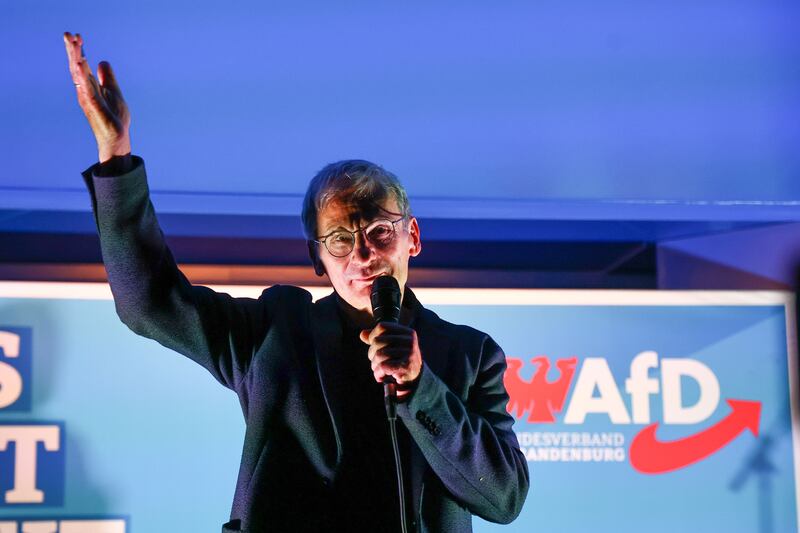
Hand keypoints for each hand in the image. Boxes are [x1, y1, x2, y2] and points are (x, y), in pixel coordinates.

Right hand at [63, 32, 130, 162]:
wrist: (117, 137)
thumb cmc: (114, 117)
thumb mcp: (113, 91)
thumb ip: (107, 78)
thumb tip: (102, 62)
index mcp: (89, 86)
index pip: (81, 64)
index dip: (79, 50)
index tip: (78, 36)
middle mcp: (85, 90)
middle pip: (76, 66)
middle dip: (72, 50)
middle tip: (68, 34)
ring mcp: (88, 98)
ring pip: (79, 75)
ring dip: (75, 59)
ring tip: (72, 44)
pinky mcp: (93, 106)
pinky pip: (86, 89)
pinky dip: (82, 77)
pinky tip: (79, 66)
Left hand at [360, 322, 421, 399]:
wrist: (415, 378)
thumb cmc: (400, 359)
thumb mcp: (391, 346)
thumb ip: (377, 338)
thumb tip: (362, 334)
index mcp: (406, 332)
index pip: (382, 326)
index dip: (372, 336)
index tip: (374, 346)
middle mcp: (409, 340)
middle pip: (377, 341)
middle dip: (371, 354)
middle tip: (376, 362)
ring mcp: (409, 353)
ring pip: (378, 355)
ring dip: (374, 365)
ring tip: (379, 370)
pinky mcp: (406, 365)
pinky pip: (383, 366)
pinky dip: (378, 373)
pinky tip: (381, 377)